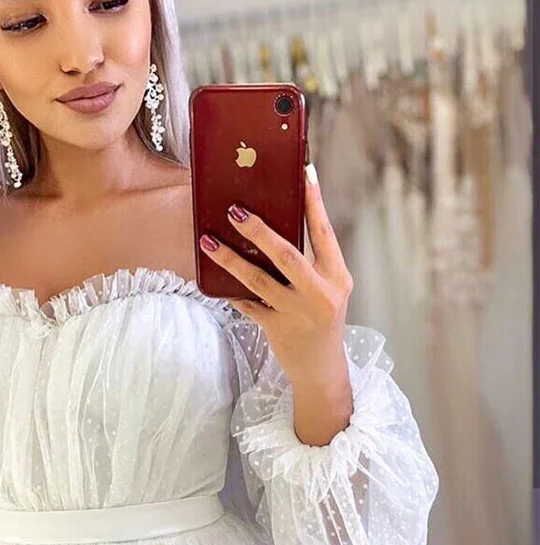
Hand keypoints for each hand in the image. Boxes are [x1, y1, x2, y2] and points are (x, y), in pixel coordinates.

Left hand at [198, 163, 353, 389]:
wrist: (321, 369)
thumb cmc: (321, 318)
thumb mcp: (327, 289)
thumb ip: (310, 261)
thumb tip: (276, 222)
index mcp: (337, 277)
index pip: (324, 233)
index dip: (314, 203)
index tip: (303, 175)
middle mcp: (320, 294)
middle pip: (287, 255)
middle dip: (259, 231)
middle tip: (234, 211)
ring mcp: (297, 313)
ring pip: (258, 280)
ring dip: (230, 258)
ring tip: (208, 240)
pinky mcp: (276, 329)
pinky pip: (246, 304)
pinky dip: (229, 290)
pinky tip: (210, 276)